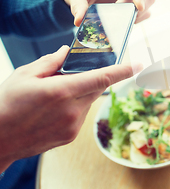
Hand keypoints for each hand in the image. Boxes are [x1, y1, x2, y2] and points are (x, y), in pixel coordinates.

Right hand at [0, 46, 137, 172]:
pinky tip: (54, 109)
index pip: (101, 78)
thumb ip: (50, 62)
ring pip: (89, 101)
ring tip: (55, 95)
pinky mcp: (71, 136)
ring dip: (81, 93)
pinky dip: (75, 107)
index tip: (137, 65)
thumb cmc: (7, 104)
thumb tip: (67, 52)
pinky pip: (81, 115)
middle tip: (80, 72)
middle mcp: (72, 110)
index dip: (122, 71)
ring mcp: (73, 125)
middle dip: (94, 77)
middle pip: (98, 88)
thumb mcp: (24, 75)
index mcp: (61, 91)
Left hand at [57, 0, 155, 25]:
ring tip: (121, 22)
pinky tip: (123, 23)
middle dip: (134, 8)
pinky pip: (140, 12)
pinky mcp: (129, 2)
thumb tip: (78, 20)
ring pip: (146, 3)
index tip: (140, 7)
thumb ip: (77, 5)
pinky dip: (134, 19)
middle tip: (121, 19)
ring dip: (137, 14)